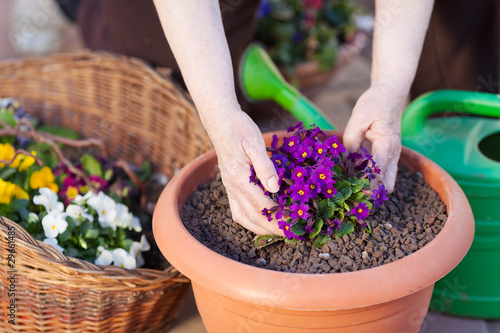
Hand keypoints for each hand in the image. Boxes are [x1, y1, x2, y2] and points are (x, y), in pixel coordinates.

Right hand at [202, 108, 283, 235]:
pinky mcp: (230, 186)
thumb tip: (275, 187)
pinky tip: (262, 222)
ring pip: (243, 217)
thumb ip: (265, 166)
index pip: (261, 205)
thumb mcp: (254, 142)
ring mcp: (230, 188)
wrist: (220, 121)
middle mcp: (232, 187)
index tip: (294, 223)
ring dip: (260, 228)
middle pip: (253, 216)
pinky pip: (238, 210)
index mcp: (239, 178)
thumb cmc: (239, 128)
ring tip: (279, 232)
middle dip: (273, 228)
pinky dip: (250, 221)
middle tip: (292, 233)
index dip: (278, 217)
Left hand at [343, 83, 407, 191]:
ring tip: (351, 188)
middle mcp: (394, 154)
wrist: (390, 94)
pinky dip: (372, 178)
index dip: (364, 186)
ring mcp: (393, 156)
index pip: (377, 174)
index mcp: (387, 145)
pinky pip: (383, 174)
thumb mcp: (358, 118)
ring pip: (386, 182)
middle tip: (350, 195)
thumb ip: (351, 141)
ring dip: (371, 187)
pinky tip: (355, 176)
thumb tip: (346, 163)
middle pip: (387, 186)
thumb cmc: (374, 103)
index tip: (349, 194)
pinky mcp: (389, 156)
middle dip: (370, 193)